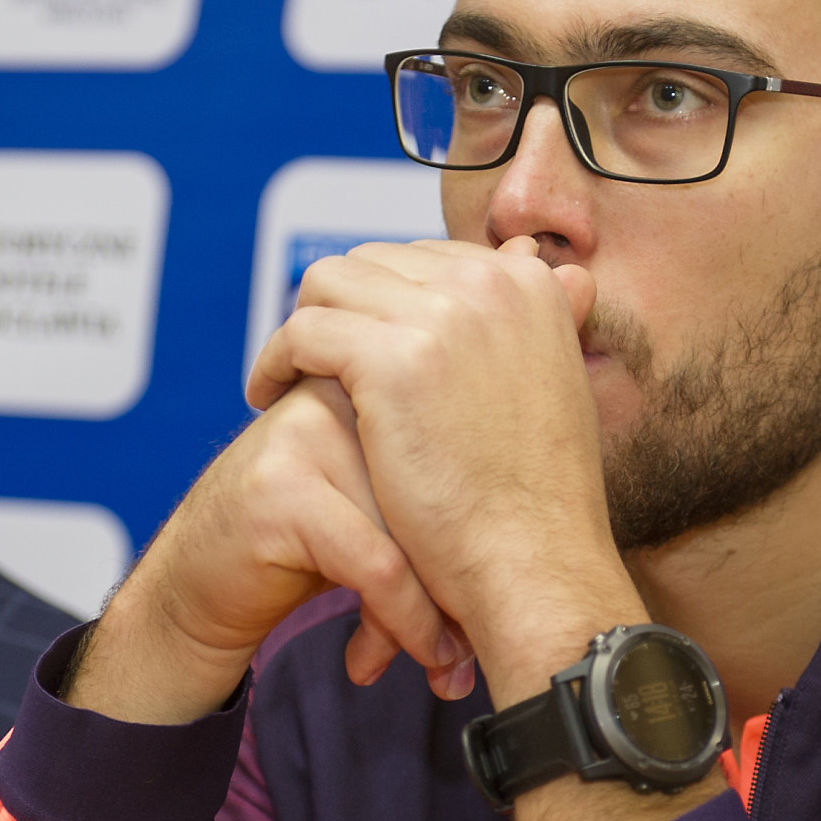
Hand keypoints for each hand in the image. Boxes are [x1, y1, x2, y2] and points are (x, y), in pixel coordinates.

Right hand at [67, 377, 470, 724]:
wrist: (194, 585)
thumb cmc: (299, 553)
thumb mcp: (383, 521)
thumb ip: (442, 512)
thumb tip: (537, 569)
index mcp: (377, 386)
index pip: (463, 456)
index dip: (485, 540)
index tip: (492, 611)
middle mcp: (344, 398)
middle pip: (444, 493)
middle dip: (463, 587)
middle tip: (469, 651)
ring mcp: (308, 436)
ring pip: (417, 531)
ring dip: (436, 614)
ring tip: (440, 664)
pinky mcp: (281, 489)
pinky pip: (377, 564)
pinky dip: (403, 622)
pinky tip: (393, 658)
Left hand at [248, 237, 641, 704]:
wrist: (534, 563)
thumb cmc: (537, 503)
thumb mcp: (552, 387)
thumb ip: (518, 327)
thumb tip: (520, 256)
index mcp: (529, 283)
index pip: (426, 259)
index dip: (382, 301)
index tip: (358, 344)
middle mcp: (490, 282)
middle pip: (374, 261)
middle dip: (341, 309)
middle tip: (313, 361)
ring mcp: (440, 314)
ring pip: (329, 283)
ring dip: (301, 326)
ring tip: (287, 377)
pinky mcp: (390, 357)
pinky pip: (302, 330)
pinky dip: (275, 359)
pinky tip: (268, 396)